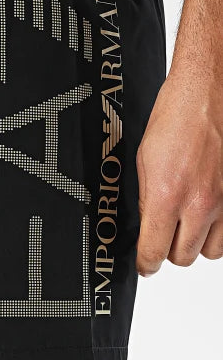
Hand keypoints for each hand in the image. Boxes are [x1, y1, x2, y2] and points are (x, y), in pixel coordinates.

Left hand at [136, 69, 222, 276]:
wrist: (208, 93)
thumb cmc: (175, 118)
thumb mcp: (144, 161)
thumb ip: (148, 199)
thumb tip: (148, 226)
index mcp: (167, 195)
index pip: (155, 251)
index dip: (147, 264)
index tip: (146, 266)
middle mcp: (201, 204)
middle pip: (184, 257)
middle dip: (169, 251)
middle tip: (163, 236)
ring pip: (212, 252)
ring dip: (196, 243)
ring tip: (187, 223)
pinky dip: (218, 231)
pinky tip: (208, 213)